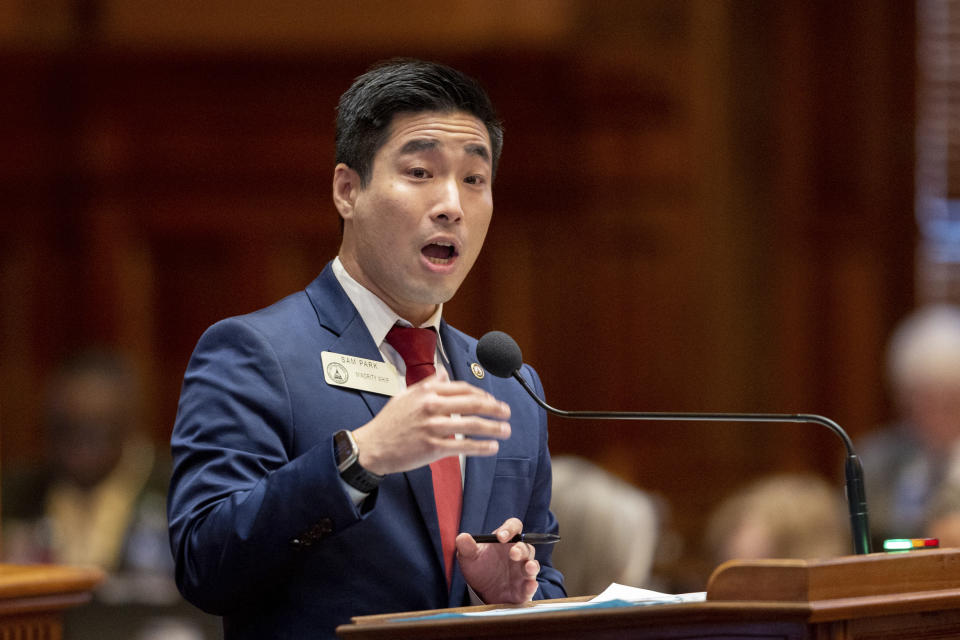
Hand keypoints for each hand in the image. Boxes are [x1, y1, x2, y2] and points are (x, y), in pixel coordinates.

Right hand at [352, 368, 510, 474]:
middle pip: (472, 404)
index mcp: (427, 392)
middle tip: (506, 412)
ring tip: (505, 430)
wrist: (372, 446)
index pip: (463, 388)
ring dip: (494, 428)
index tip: (491, 400)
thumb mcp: (405, 395)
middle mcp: (431, 407)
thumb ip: (428, 384)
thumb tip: (444, 373)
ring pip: (472, 425)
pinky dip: (481, 447)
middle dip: (494, 408)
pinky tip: (491, 447)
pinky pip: (463, 446)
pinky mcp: (433, 447)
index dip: (482, 394)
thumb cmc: (388, 422)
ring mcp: (433, 428)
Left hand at [455, 518, 539, 603]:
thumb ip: (466, 547)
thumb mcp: (468, 557)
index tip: (500, 536)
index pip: (514, 527)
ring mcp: (522, 571)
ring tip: (529, 567)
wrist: (481, 592)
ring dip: (532, 566)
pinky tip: (530, 586)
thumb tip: (462, 537)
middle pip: (525, 547)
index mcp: (506, 540)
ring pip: (532, 565)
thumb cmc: (479, 568)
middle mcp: (518, 554)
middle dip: (520, 549)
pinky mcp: (524, 589)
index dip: (510, 529)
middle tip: (513, 553)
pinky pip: (530, 586)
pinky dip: (531, 586)